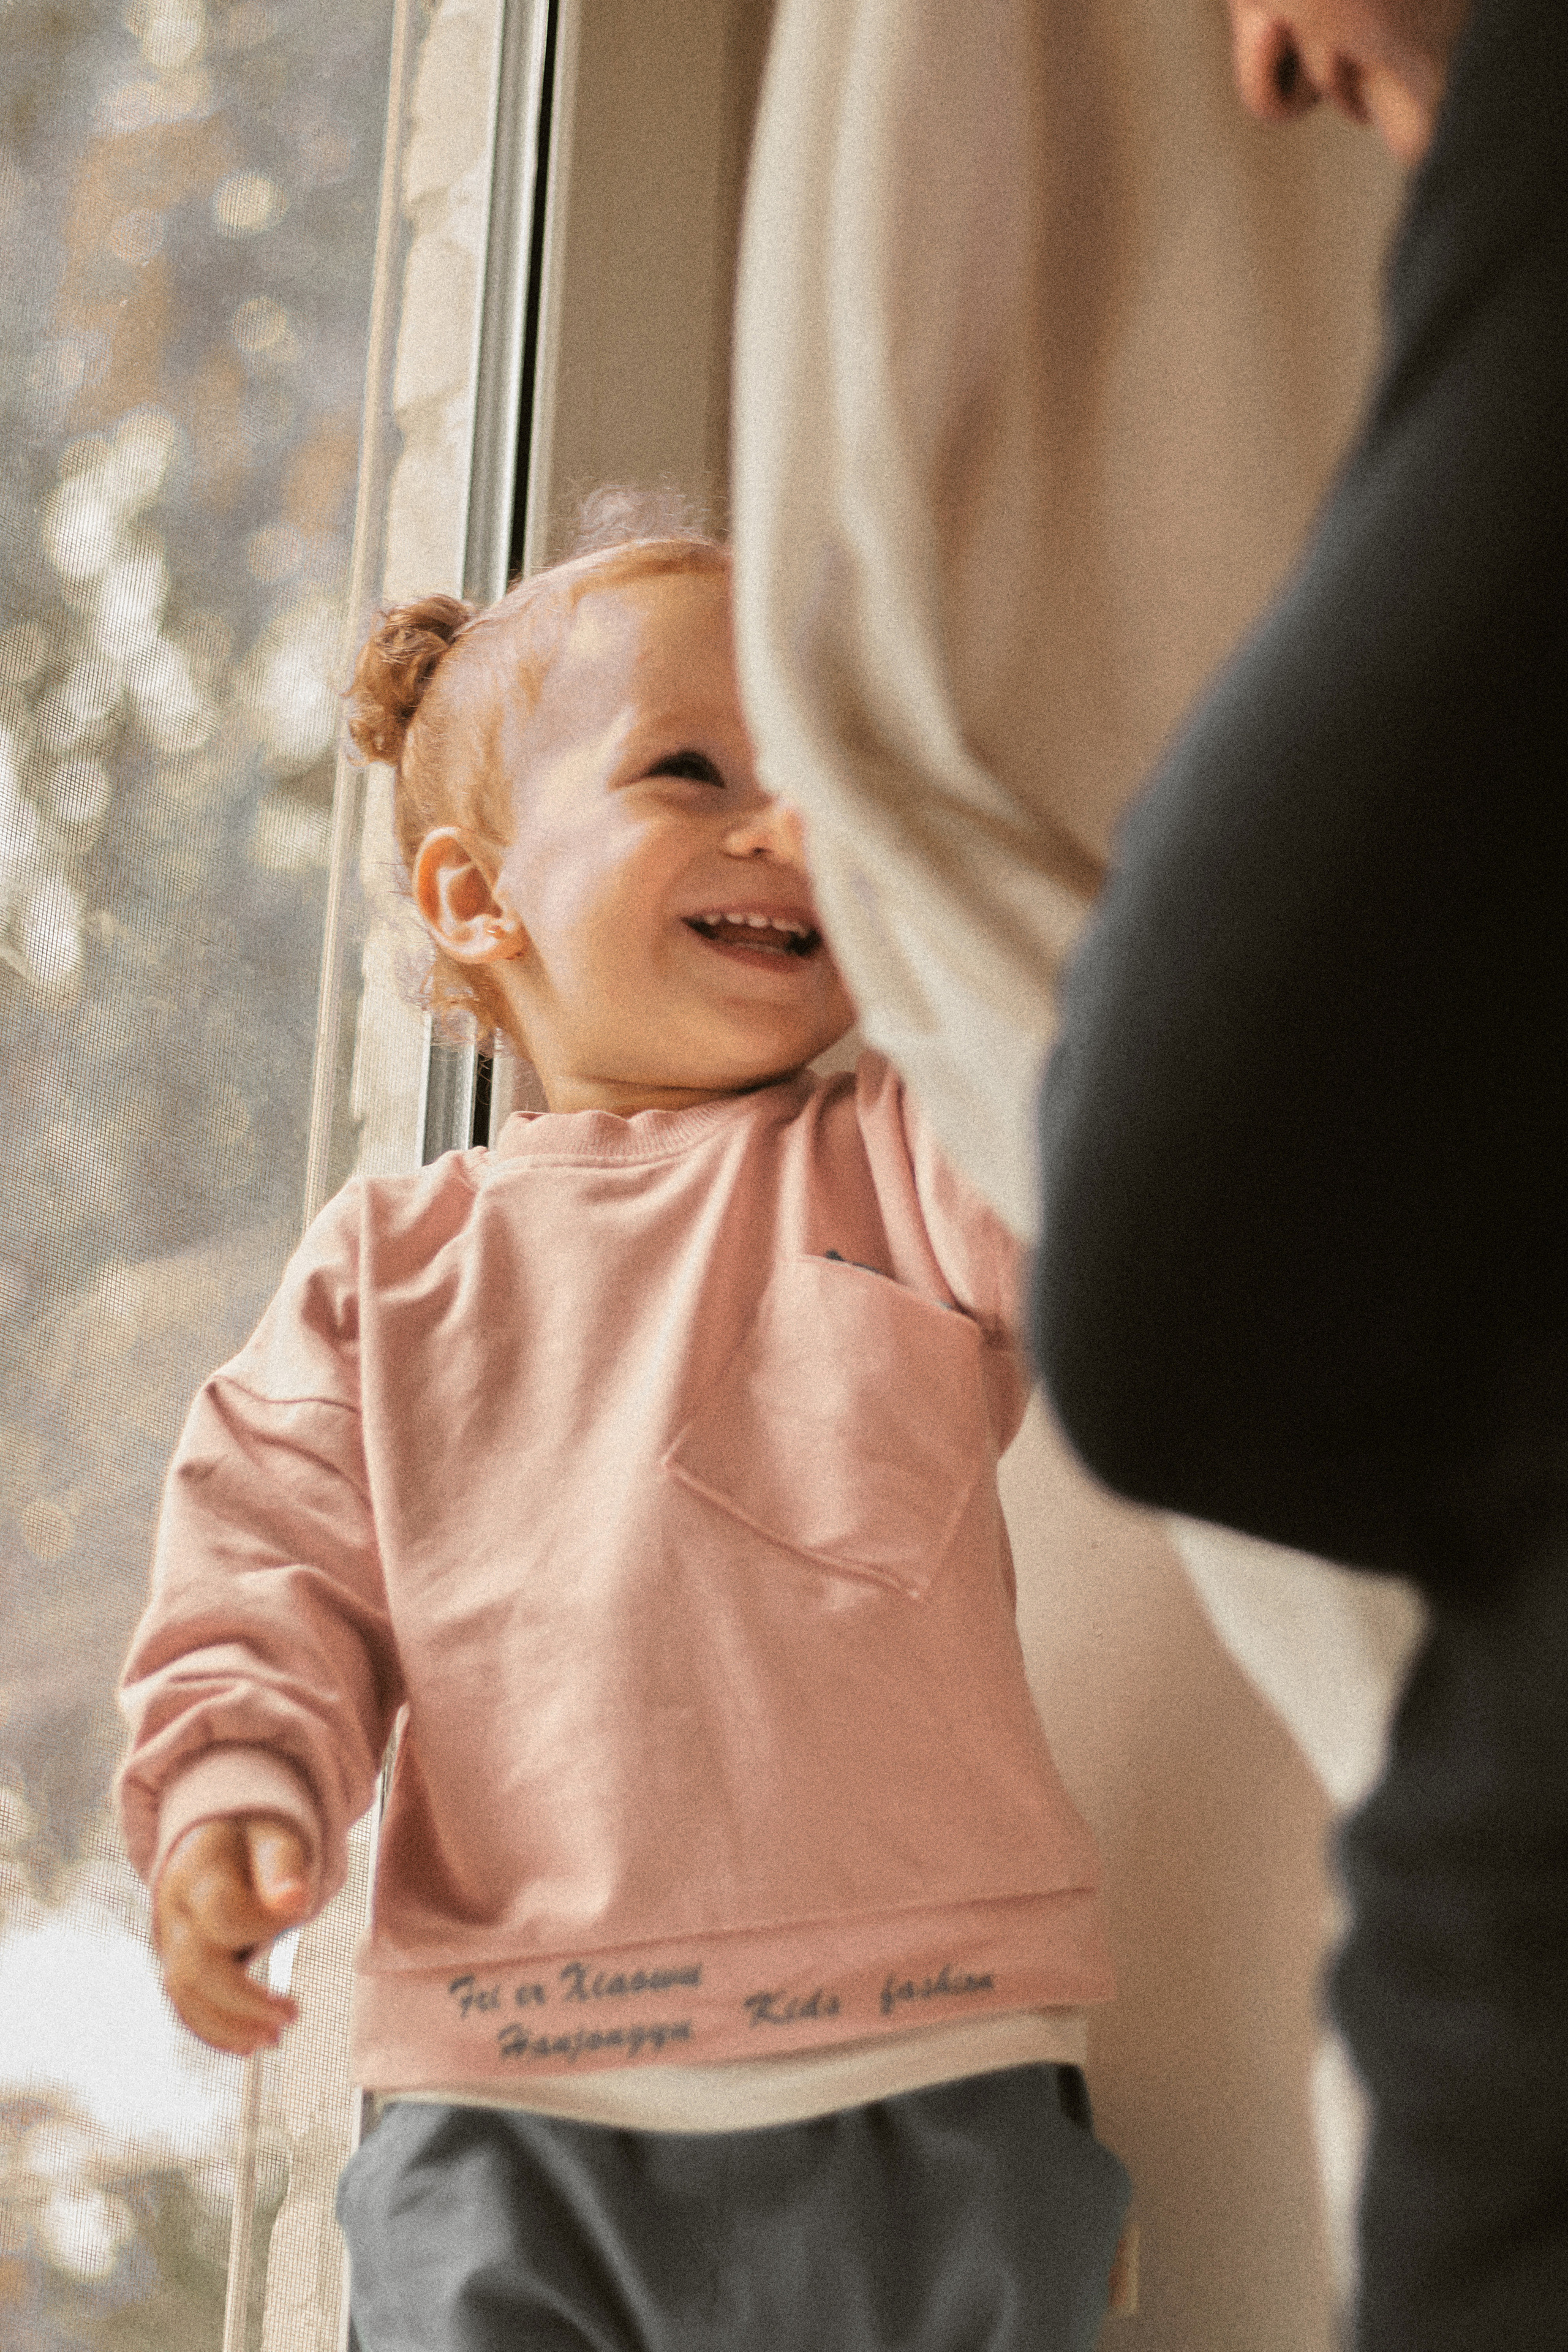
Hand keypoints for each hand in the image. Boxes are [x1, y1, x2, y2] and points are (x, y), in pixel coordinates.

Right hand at [154, 1815, 310, 2054]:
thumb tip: (294, 1902)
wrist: (217, 1839)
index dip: (260, 1924)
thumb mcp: (273, 1837)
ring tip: (275, 2039)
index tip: (299, 1915)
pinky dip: (215, 2030)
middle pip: (194, 1968)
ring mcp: (169, 1941)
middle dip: (243, 2001)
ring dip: (229, 2026)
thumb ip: (282, 1867)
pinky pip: (184, 2006)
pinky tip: (250, 2043)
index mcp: (197, 1869)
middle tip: (292, 2015)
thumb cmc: (254, 1839)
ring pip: (184, 1996)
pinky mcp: (176, 1964)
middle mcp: (173, 1910)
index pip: (220, 1911)